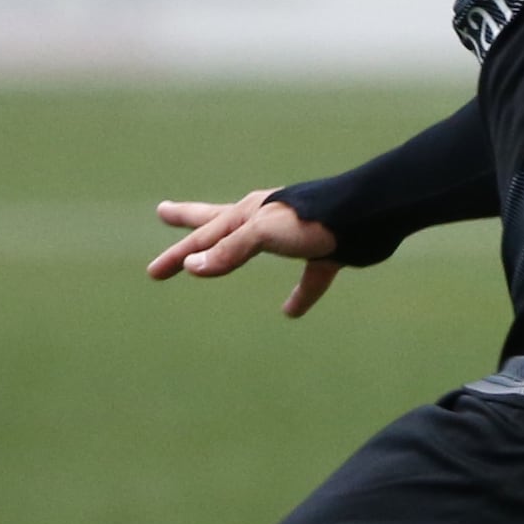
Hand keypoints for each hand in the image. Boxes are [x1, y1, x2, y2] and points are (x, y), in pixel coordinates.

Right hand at [150, 190, 348, 316]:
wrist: (369, 214)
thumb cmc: (313, 219)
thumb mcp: (264, 233)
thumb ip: (230, 250)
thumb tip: (193, 267)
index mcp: (249, 213)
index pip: (204, 237)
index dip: (178, 256)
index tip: (154, 273)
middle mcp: (267, 220)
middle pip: (219, 224)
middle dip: (189, 225)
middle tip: (163, 212)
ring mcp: (294, 236)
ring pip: (255, 248)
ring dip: (232, 255)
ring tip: (216, 261)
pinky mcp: (324, 254)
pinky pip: (307, 279)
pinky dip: (299, 295)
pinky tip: (291, 312)